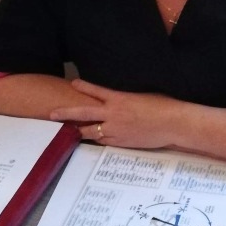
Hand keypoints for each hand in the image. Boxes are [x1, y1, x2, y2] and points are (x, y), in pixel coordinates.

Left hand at [50, 79, 181, 147]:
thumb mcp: (142, 95)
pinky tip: (93, 139)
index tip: (73, 83)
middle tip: (52, 114)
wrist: (173, 123)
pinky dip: (98, 139)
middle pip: (84, 113)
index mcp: (119, 99)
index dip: (83, 86)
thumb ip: (126, 98)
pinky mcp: (121, 143)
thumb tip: (118, 99)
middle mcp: (113, 114)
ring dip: (80, 131)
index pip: (96, 91)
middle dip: (66, 113)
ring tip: (69, 131)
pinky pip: (104, 141)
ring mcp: (116, 130)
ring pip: (91, 131)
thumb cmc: (163, 106)